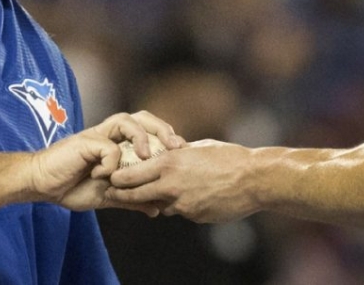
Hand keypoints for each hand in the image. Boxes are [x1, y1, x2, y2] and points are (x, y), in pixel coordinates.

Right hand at [28, 111, 183, 212]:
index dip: (167, 137)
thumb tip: (157, 210)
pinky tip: (105, 177)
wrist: (41, 185)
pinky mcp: (85, 142)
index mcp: (119, 144)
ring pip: (127, 120)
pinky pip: (108, 146)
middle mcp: (110, 135)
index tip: (183, 154)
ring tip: (148, 157)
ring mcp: (98, 136)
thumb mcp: (109, 197)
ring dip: (142, 137)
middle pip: (142, 117)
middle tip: (176, 147)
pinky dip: (112, 163)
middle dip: (162, 129)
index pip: (148, 130)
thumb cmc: (72, 186)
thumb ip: (132, 200)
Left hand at [105, 139, 258, 222]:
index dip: (119, 178)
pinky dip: (183, 205)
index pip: (133, 174)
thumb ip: (179, 152)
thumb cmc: (228, 157)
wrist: (254, 179)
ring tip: (162, 193)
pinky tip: (196, 195)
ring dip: (158, 200)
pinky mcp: (195, 215)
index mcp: (171, 163)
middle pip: (137, 194)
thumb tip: (169, 150)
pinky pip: (182, 211)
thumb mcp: (199, 148)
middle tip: (111, 194)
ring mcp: (183, 204)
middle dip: (122, 196)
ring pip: (161, 205)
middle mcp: (172, 185)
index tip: (110, 178)